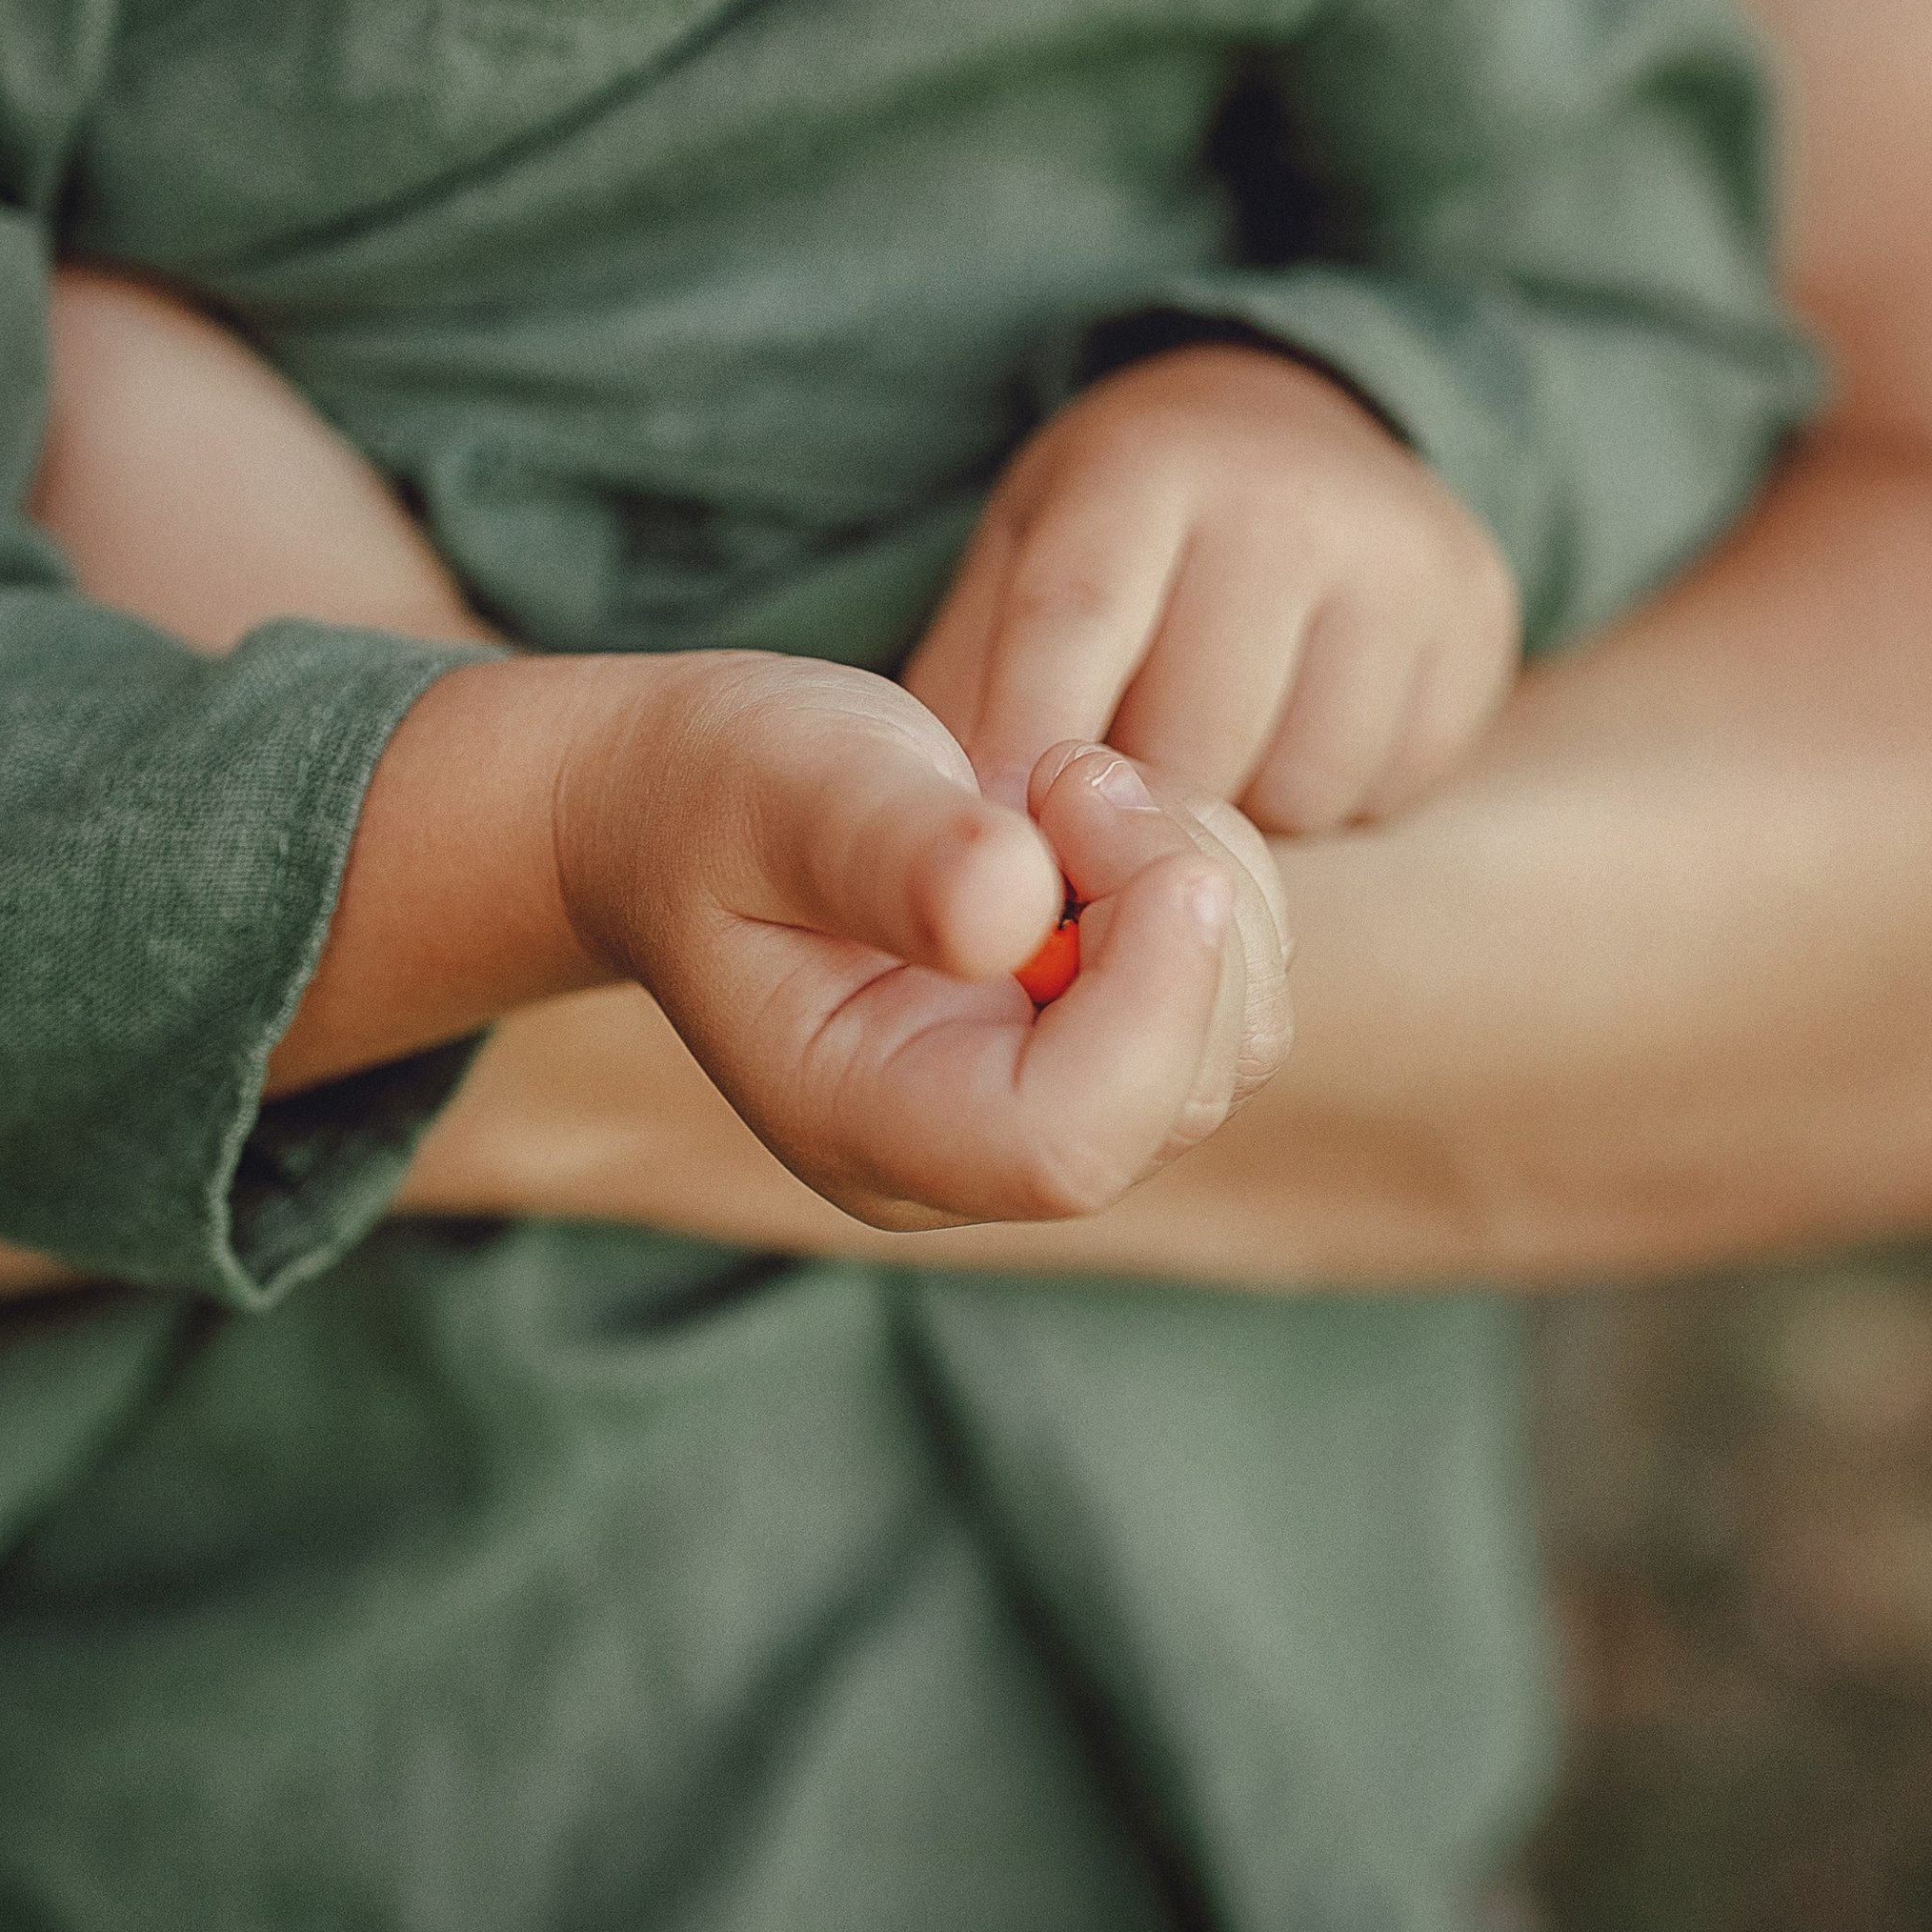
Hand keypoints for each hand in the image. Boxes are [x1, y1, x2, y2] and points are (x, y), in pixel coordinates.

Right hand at [561, 654, 1289, 1228]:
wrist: (693, 807)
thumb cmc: (720, 793)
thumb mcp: (784, 787)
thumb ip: (891, 852)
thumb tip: (1016, 910)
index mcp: (866, 1126)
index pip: (1069, 1144)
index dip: (1149, 998)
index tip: (1117, 825)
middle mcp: (969, 1156)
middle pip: (1178, 1091)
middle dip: (1170, 906)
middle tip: (1061, 775)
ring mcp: (1047, 1109)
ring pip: (1235, 1035)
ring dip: (1193, 877)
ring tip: (1057, 790)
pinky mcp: (1106, 1050)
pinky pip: (1238, 984)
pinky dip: (1203, 876)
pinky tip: (1086, 821)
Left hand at [906, 344, 1518, 829]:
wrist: (1294, 428)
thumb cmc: (1124, 527)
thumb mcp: (1021, 556)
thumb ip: (971, 684)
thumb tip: (962, 843)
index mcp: (1145, 466)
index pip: (1076, 624)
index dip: (1030, 751)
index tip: (1001, 852)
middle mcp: (1287, 497)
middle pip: (1192, 737)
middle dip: (1135, 806)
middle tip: (1109, 809)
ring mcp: (1401, 558)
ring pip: (1299, 786)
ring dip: (1240, 811)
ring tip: (1211, 750)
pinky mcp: (1479, 621)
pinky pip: (1390, 789)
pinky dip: (1331, 800)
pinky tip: (1295, 734)